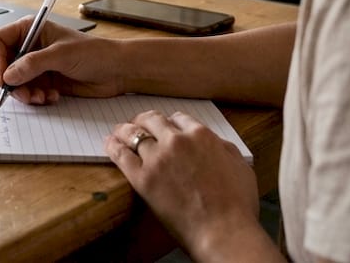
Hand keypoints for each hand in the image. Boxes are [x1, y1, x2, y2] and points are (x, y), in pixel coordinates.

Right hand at [0, 16, 123, 103]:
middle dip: (11, 82)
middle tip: (23, 93)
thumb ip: (33, 64)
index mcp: (30, 30)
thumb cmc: (94, 53)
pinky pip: (28, 92)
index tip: (3, 79)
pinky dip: (36, 97)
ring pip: (14, 82)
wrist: (116, 71)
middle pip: (3, 65)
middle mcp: (29, 46)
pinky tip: (52, 96)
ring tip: (41, 97)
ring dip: (25, 93)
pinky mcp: (43, 81)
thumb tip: (8, 76)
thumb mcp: (61, 55)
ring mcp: (36, 65)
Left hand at [106, 111, 268, 258]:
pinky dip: (113, 146)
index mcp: (201, 136)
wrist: (223, 231)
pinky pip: (120, 155)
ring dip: (125, 130)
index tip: (165, 127)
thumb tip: (215, 143)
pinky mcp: (141, 178)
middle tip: (140, 125)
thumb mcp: (241, 167)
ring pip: (133, 133)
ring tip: (119, 131)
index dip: (171, 122)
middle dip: (145, 121)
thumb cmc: (237, 205)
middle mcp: (176, 141)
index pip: (178, 118)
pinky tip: (109, 144)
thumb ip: (225, 149)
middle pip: (152, 120)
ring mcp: (157, 158)